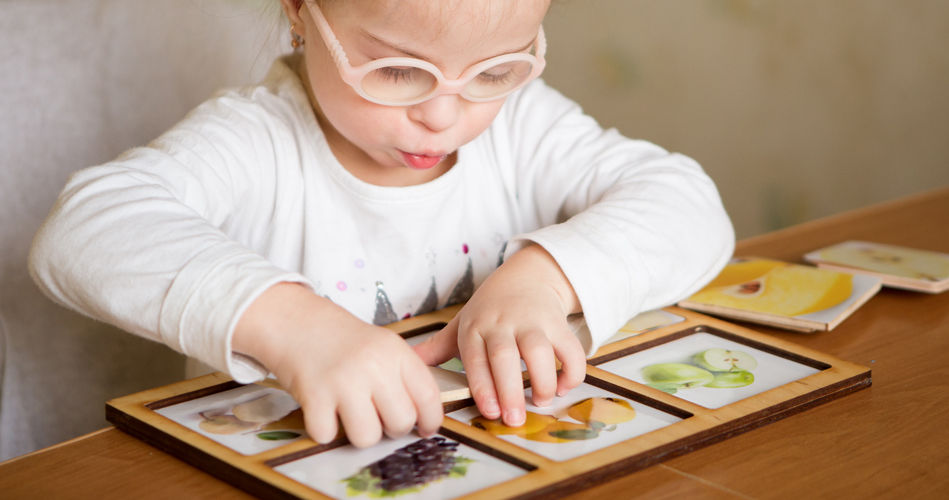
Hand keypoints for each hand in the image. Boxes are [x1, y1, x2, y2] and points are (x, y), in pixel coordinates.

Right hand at [233, 283, 442, 447]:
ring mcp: (343, 382)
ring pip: (368, 438)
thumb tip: (425, 414)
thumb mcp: (383, 345)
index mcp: (396, 352)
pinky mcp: (314, 396)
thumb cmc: (342, 339)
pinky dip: (324, 430)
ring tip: (350, 415)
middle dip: (392, 429)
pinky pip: (328, 436)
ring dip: (360, 434)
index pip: (428, 396)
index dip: (431, 420)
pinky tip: (323, 411)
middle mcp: (373, 366)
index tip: (425, 428)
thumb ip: (404, 375)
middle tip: (379, 417)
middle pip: (401, 422)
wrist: (296, 321)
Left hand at [413, 244, 586, 425]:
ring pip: (540, 351)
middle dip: (510, 390)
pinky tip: (563, 386)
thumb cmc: (489, 309)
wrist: (527, 274)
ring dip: (543, 380)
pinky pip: (570, 348)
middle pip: (505, 357)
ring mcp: (532, 322)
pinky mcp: (558, 322)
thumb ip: (436, 347)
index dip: (482, 386)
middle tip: (513, 420)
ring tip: (541, 401)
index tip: (490, 412)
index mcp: (475, 327)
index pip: (475, 358)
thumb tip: (407, 366)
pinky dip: (571, 370)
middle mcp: (502, 323)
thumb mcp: (461, 323)